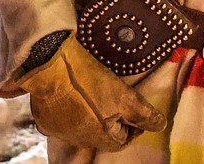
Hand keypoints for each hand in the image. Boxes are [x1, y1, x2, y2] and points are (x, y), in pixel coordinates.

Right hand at [18, 37, 165, 151]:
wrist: (49, 63)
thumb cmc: (88, 80)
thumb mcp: (124, 96)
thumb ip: (143, 114)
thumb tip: (160, 125)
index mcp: (97, 137)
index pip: (122, 141)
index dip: (133, 127)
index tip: (137, 112)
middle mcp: (76, 138)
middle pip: (101, 135)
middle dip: (113, 121)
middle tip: (118, 100)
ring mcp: (57, 129)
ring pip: (81, 127)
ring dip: (92, 116)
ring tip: (97, 95)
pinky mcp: (43, 117)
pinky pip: (61, 119)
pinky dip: (70, 110)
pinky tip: (75, 95)